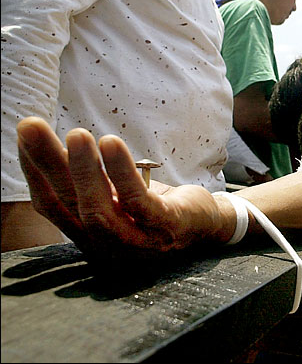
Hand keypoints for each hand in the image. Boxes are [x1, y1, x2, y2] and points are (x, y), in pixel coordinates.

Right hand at [16, 117, 232, 268]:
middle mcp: (108, 246)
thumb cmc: (155, 207)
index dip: (35, 172)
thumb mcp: (116, 195)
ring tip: (75, 136)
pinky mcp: (166, 228)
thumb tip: (53, 143)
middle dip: (49, 164)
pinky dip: (122, 173)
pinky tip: (111, 145)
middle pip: (71, 205)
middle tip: (31, 126)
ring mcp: (137, 242)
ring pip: (99, 210)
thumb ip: (89, 181)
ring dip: (84, 170)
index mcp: (91, 235)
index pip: (54, 206)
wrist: (207, 223)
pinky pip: (139, 201)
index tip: (24, 137)